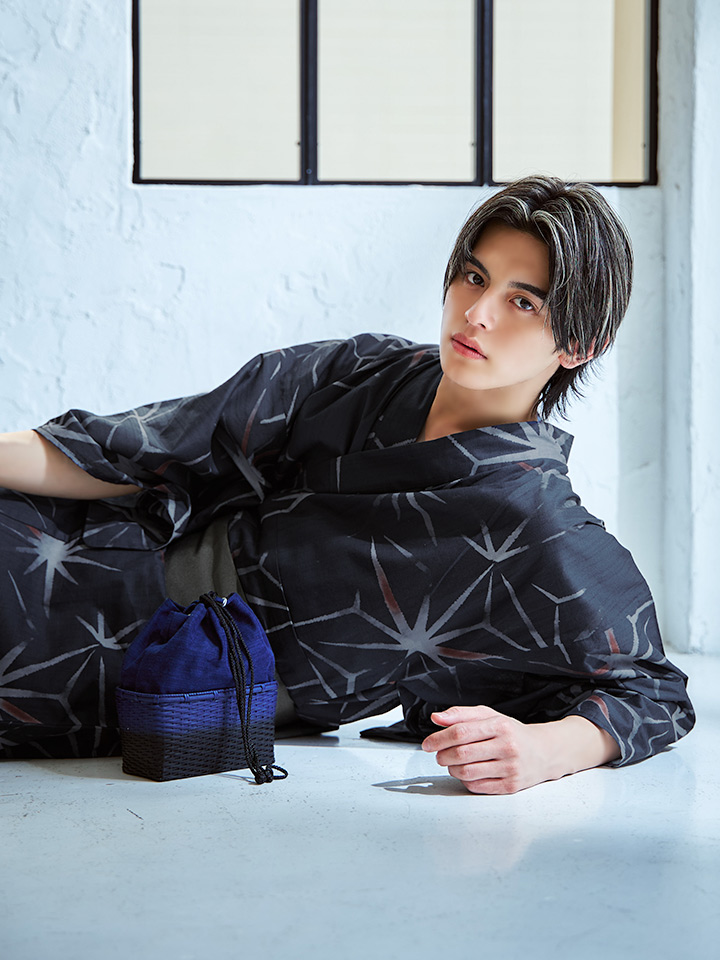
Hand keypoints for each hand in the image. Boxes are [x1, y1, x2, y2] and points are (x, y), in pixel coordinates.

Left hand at [421, 705, 619, 794]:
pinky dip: (465, 781)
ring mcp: (510, 768)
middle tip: (439, 755)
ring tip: (453, 764)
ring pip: (467, 772)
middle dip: (442, 756)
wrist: (545, 752)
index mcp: (500, 726)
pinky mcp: (511, 786)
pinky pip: (477, 786)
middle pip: (461, 754)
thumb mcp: (490, 716)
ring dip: (452, 769)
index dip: (438, 739)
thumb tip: (436, 718)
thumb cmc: (512, 733)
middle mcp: (507, 747)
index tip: (427, 744)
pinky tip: (468, 773)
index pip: (461, 732)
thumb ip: (461, 715)